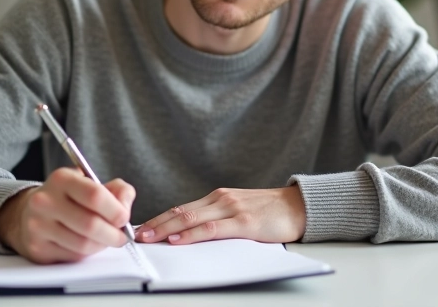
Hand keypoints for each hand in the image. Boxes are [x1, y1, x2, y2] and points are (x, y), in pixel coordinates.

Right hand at [0, 167, 134, 263]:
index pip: (95, 195)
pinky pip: (72, 256)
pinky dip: (87, 253)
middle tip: (121, 236)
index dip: (116, 210)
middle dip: (113, 234)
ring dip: (101, 245)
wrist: (30, 213)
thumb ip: (116, 190)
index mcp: (61, 179)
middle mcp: (45, 201)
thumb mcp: (90, 183)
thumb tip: (125, 205)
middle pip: (91, 224)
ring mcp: (38, 226)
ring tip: (105, 239)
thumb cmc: (68, 198)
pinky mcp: (37, 248)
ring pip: (83, 244)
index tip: (124, 218)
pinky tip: (87, 244)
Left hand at [135, 186, 305, 244]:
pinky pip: (212, 228)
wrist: (300, 207)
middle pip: (181, 211)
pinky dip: (193, 234)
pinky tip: (179, 239)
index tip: (142, 228)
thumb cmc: (271, 213)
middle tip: (137, 235)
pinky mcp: (244, 222)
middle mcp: (221, 199)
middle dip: (156, 224)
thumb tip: (191, 236)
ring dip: (167, 229)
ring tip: (150, 238)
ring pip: (191, 218)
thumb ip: (218, 220)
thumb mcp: (239, 212)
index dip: (160, 218)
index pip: (182, 208)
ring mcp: (232, 209)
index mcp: (218, 198)